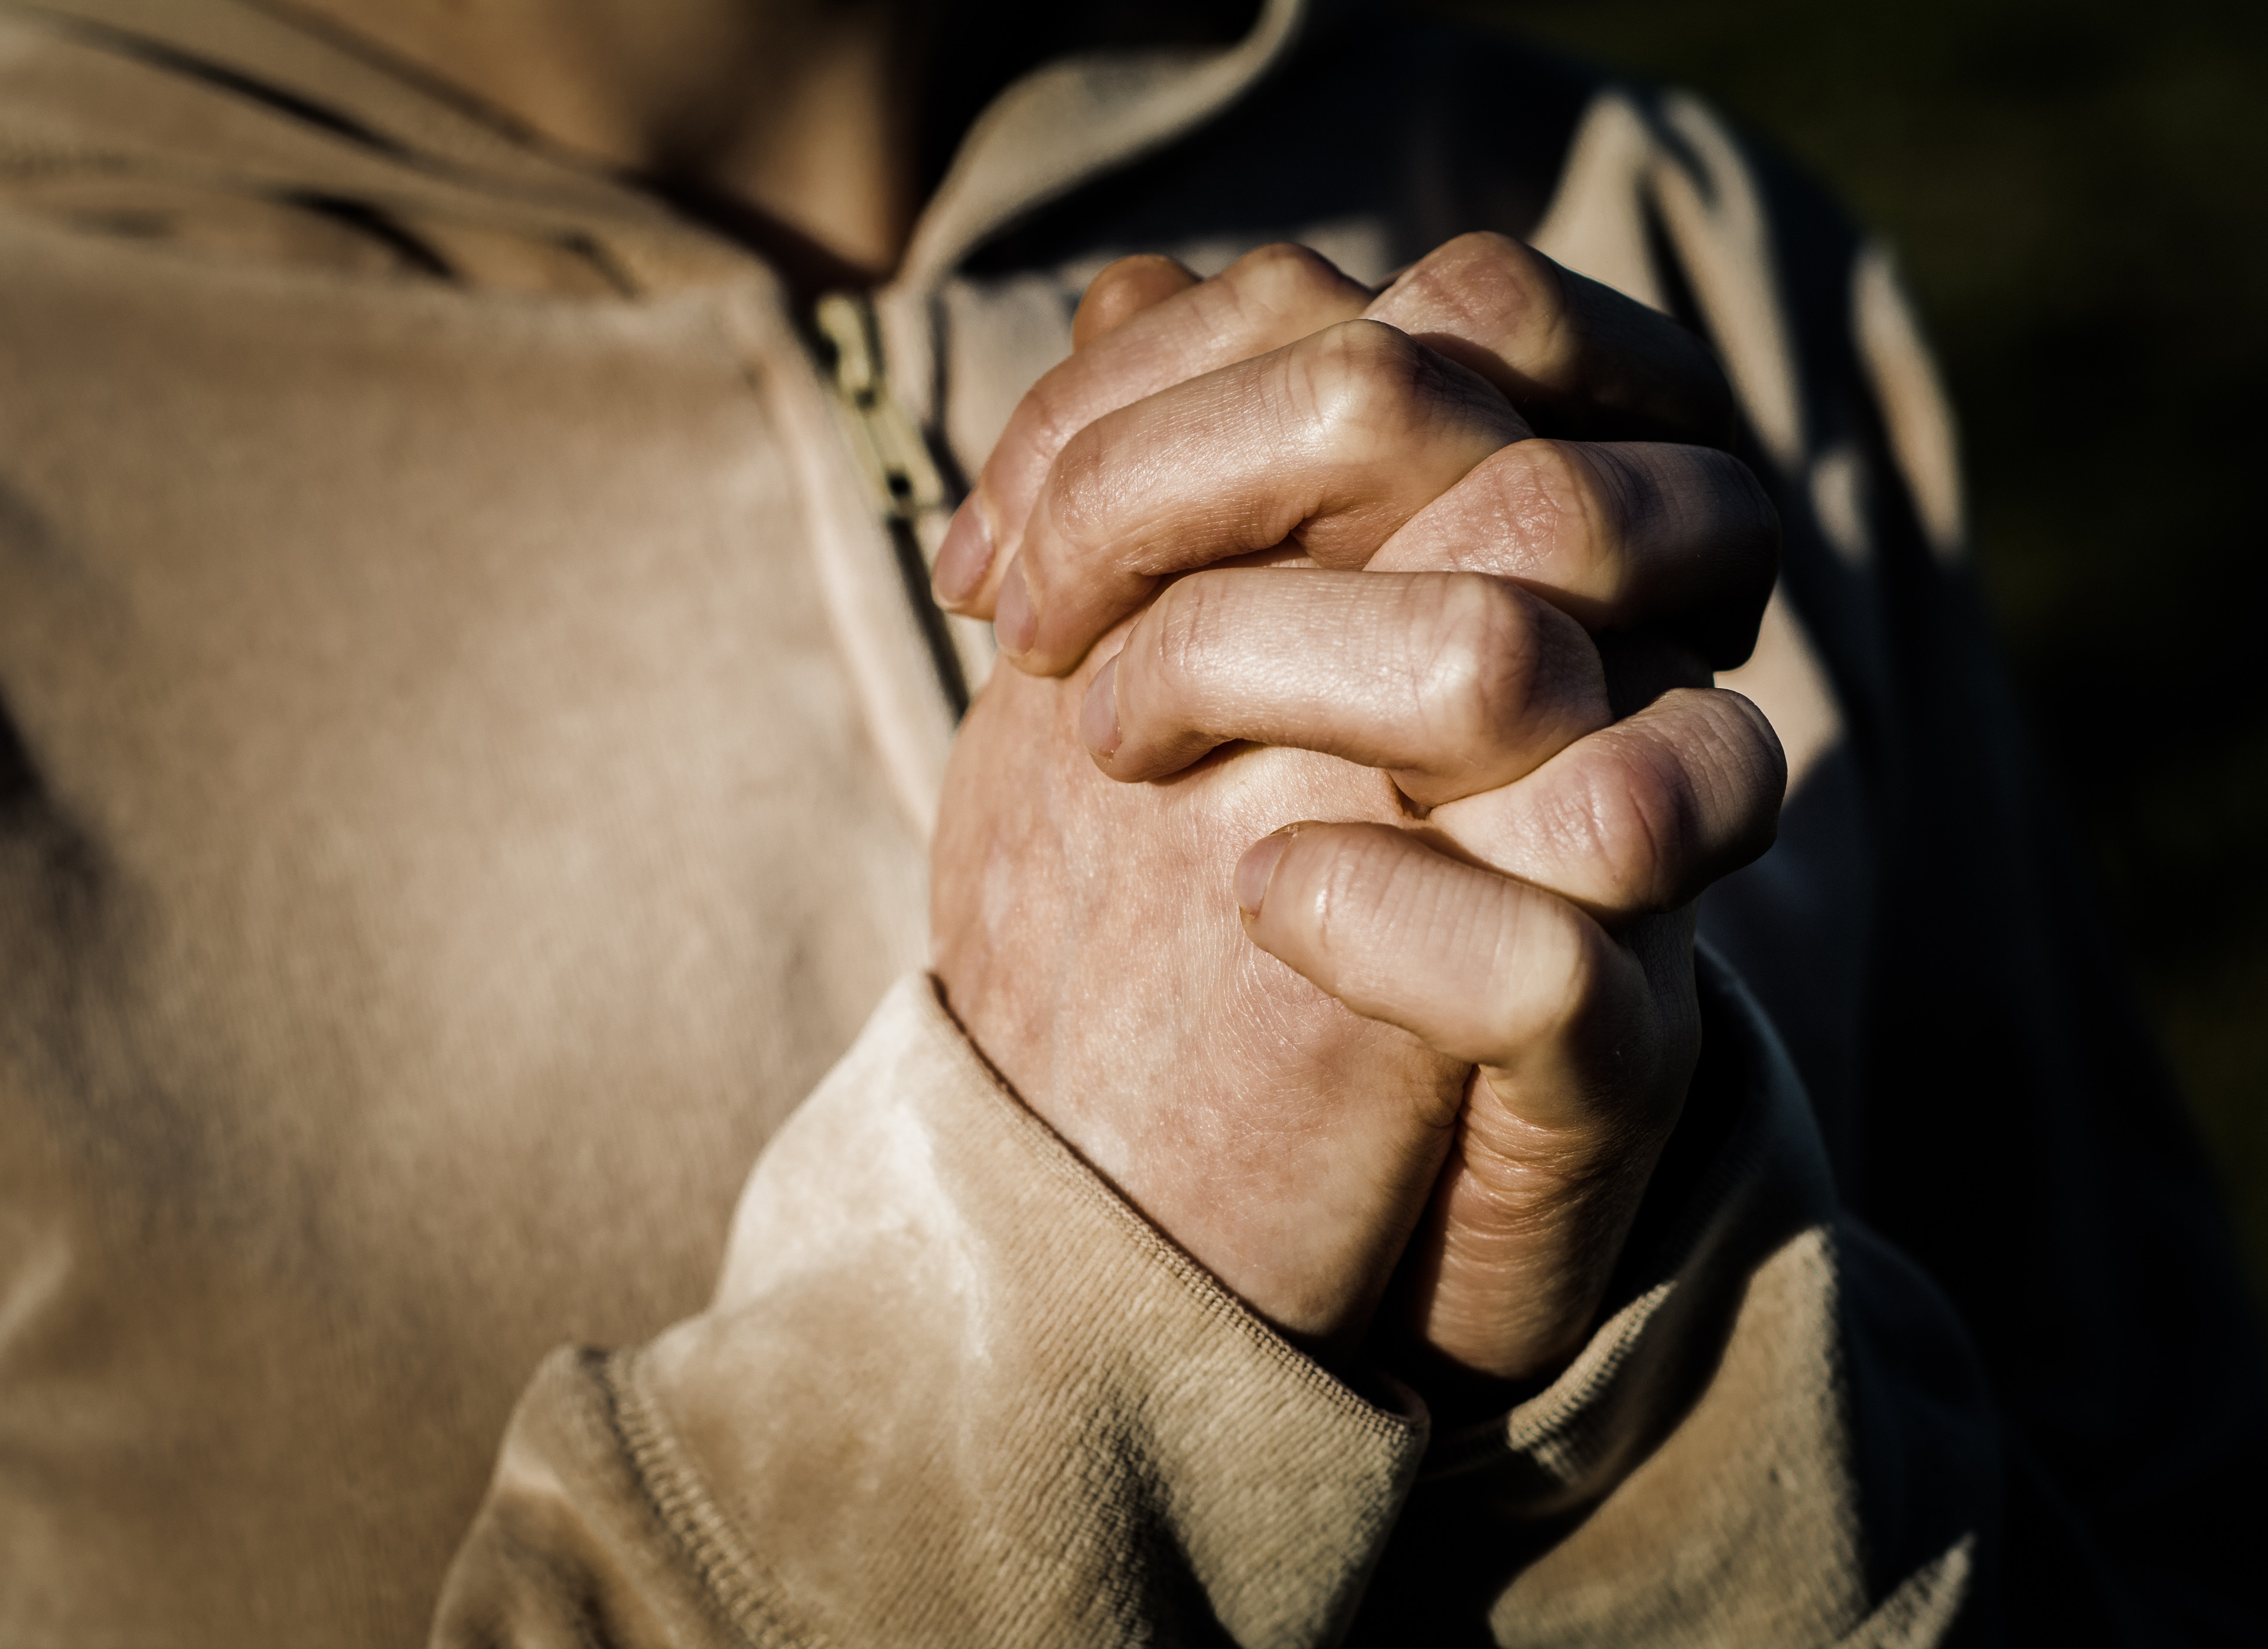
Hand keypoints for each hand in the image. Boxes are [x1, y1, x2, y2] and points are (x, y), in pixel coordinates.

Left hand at [930, 237, 1779, 1383]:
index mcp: (1526, 557)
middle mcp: (1616, 677)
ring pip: (1508, 656)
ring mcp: (1632, 871)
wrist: (1259, 1215)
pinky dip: (1379, 905)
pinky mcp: (1613, 1066)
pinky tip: (1255, 898)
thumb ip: (1200, 481)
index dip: (1180, 374)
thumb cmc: (1204, 916)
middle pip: (1464, 433)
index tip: (997, 540)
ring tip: (1108, 752)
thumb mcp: (1189, 678)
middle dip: (1171, 485)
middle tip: (1031, 629)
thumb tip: (1130, 289)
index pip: (1446, 309)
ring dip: (1248, 655)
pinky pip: (1551, 961)